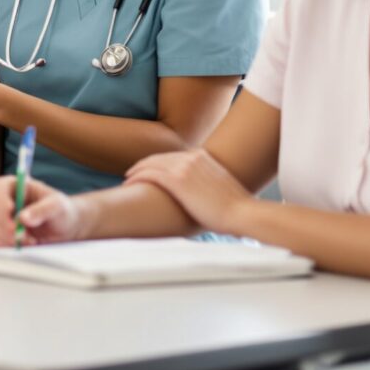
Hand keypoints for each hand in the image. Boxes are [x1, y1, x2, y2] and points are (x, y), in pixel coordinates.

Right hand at [0, 174, 85, 246]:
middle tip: (19, 233)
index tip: (10, 210)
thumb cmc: (61, 211)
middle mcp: (4, 199)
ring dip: (4, 236)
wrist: (64, 228)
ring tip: (28, 240)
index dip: (0, 198)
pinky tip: (21, 244)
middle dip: (2, 222)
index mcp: (15, 185)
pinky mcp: (0, 231)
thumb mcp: (57, 206)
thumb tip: (23, 218)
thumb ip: (41, 210)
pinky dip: (4, 244)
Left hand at [124, 149, 252, 234]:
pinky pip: (149, 174)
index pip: (172, 156)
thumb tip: (202, 194)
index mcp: (203, 157)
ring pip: (151, 164)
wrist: (242, 212)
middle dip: (144, 165)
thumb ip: (207, 184)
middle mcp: (192, 158)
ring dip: (136, 171)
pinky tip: (128, 184)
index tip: (148, 171)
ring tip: (127, 180)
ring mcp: (184, 167)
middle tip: (131, 174)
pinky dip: (136, 178)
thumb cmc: (235, 208)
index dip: (157, 163)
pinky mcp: (177, 180)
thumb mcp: (220, 188)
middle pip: (159, 158)